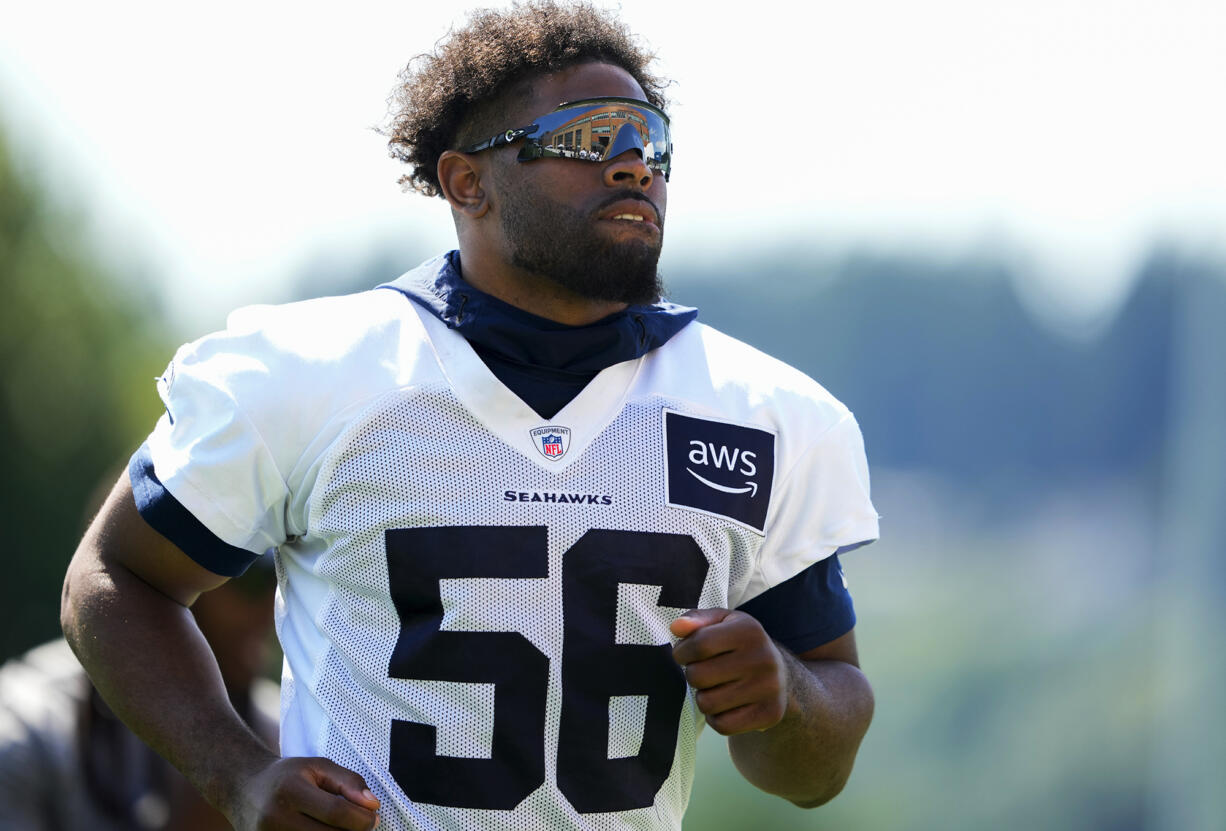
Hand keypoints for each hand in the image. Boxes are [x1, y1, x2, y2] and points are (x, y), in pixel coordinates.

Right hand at [226, 756, 380, 829]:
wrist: (243, 789)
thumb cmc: (287, 776)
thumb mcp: (318, 766)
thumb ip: (349, 782)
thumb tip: (373, 806)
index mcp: (291, 790)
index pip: (336, 812)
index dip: (362, 818)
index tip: (373, 817)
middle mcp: (276, 819)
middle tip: (361, 825)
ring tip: (340, 828)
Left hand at [670, 608, 788, 735]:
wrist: (781, 676)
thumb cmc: (740, 646)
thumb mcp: (722, 623)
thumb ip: (697, 620)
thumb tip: (676, 627)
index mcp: (749, 630)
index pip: (699, 644)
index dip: (682, 652)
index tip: (684, 655)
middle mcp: (763, 658)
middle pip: (699, 676)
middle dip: (693, 675)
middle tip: (705, 672)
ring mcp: (769, 688)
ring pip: (707, 703)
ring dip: (703, 698)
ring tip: (715, 688)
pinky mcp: (770, 714)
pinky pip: (723, 725)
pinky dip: (716, 718)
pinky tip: (725, 706)